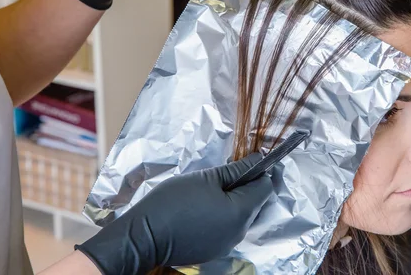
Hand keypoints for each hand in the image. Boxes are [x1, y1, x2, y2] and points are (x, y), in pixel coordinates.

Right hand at [76, 153, 272, 274]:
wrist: (144, 236)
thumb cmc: (173, 202)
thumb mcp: (206, 178)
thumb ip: (237, 169)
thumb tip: (259, 159)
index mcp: (241, 212)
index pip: (266, 187)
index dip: (261, 170)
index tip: (250, 160)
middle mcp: (240, 232)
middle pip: (256, 203)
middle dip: (247, 185)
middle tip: (227, 172)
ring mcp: (228, 244)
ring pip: (242, 216)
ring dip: (235, 200)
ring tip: (212, 189)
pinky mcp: (215, 250)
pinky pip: (228, 228)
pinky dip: (224, 215)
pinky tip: (205, 207)